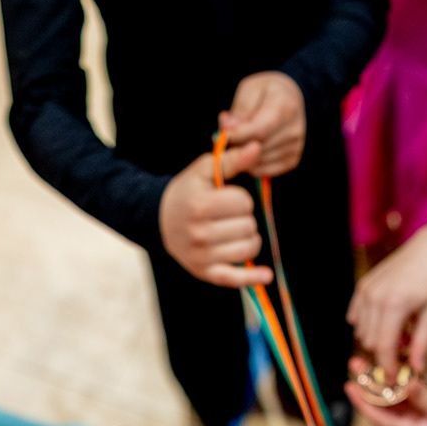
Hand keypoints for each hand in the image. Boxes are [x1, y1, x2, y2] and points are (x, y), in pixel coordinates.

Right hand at [159, 142, 273, 289]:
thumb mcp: (204, 170)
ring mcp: (202, 256)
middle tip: (228, 216)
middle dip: (244, 218)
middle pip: (248, 226)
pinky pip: (234, 278)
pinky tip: (266, 276)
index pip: (244, 203)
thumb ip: (231, 159)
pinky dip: (252, 277)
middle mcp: (199, 233)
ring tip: (235, 231)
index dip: (241, 198)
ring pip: (248, 249)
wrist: (160, 219)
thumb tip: (257, 147)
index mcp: (199, 205)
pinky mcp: (204, 272)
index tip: (227, 199)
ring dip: (249, 239)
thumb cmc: (187, 191)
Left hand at [219, 71, 306, 178]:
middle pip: (257, 148)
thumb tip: (228, 128)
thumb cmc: (266, 92)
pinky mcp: (291, 160)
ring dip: (241, 156)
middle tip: (225, 137)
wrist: (290, 99)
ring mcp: (295, 147)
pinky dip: (249, 164)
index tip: (222, 135)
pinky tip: (246, 150)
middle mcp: (294, 130)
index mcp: (285, 107)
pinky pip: (262, 171)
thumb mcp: (250, 90)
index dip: (237, 136)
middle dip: (236, 146)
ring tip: (237, 140)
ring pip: (257, 163)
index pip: (259, 130)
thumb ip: (239, 110)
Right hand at [346, 218, 426, 374]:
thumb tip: (416, 369)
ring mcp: (365, 290)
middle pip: (370, 342)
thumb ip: (422, 342)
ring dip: (377, 339)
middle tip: (405, 351)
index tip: (392, 380)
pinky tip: (387, 320)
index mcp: (395, 305)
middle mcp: (375, 298)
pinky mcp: (362, 286)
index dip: (387, 367)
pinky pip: (356, 317)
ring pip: (362, 332)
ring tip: (401, 331)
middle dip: (385, 353)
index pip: (384, 347)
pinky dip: (368, 325)